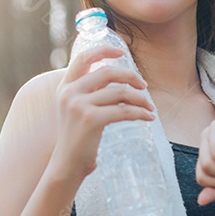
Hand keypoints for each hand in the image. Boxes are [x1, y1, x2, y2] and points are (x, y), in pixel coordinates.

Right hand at [48, 45, 154, 182]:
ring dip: (140, 99)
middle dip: (131, 77)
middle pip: (108, 72)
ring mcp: (79, 105)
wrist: (67, 165)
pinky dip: (140, 113)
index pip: (83, 58)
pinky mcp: (91, 119)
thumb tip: (116, 78)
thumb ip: (87, 92)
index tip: (121, 52)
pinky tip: (147, 117)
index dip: (103, 50)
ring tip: (149, 108)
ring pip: (120, 92)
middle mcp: (70, 92)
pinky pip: (124, 110)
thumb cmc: (77, 138)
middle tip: (144, 86)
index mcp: (65, 86)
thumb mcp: (75, 109)